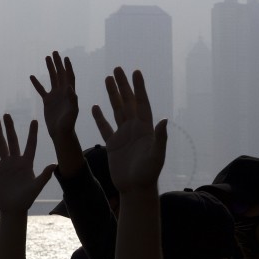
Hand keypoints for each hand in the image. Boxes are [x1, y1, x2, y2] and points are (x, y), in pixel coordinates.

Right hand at [0, 115, 54, 215]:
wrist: (13, 208)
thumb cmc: (27, 199)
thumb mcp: (36, 186)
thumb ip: (44, 176)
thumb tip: (54, 165)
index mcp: (27, 163)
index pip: (30, 144)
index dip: (32, 133)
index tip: (34, 121)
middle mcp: (16, 161)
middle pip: (13, 140)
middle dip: (10, 127)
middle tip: (7, 115)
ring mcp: (6, 164)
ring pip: (2, 145)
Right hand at [29, 52, 78, 140]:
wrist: (60, 133)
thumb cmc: (68, 124)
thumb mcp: (72, 112)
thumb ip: (72, 100)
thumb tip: (70, 87)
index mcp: (70, 93)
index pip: (69, 76)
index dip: (68, 67)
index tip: (65, 57)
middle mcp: (63, 92)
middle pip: (60, 74)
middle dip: (58, 63)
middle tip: (54, 52)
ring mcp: (55, 95)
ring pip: (52, 79)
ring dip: (50, 68)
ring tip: (46, 58)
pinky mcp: (47, 101)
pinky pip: (41, 90)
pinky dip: (37, 83)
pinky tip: (31, 76)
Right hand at [98, 68, 166, 193]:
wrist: (136, 189)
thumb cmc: (149, 174)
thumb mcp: (156, 155)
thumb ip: (160, 138)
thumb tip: (164, 120)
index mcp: (145, 128)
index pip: (142, 103)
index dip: (139, 87)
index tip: (135, 72)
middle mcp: (135, 128)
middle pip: (128, 102)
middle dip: (123, 85)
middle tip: (117, 69)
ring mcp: (123, 135)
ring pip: (117, 110)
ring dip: (112, 95)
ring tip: (107, 79)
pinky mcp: (113, 145)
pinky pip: (105, 127)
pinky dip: (100, 117)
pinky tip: (95, 107)